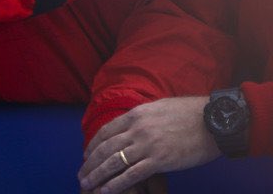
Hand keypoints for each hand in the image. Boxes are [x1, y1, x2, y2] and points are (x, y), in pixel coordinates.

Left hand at [79, 97, 216, 193]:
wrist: (213, 121)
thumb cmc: (189, 113)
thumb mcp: (157, 108)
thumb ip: (141, 118)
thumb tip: (131, 125)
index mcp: (135, 115)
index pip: (106, 131)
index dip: (93, 145)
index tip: (86, 156)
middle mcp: (136, 129)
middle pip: (106, 148)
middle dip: (90, 163)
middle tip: (81, 174)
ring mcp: (147, 145)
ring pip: (114, 162)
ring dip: (98, 175)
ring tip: (88, 184)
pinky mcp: (160, 160)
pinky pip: (132, 174)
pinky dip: (117, 184)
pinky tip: (106, 190)